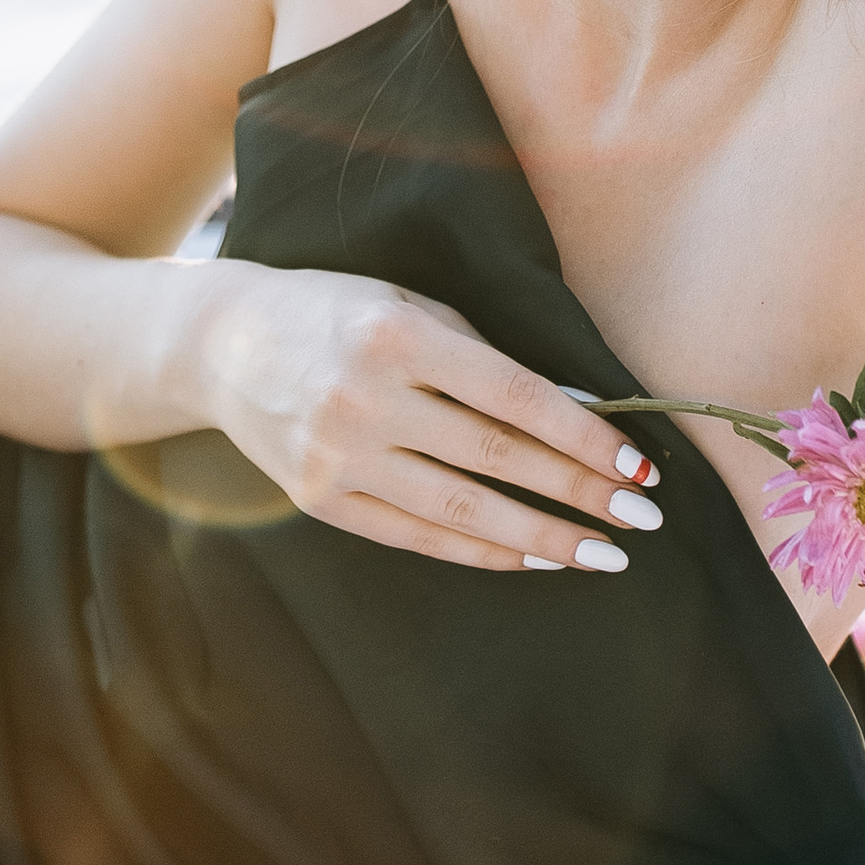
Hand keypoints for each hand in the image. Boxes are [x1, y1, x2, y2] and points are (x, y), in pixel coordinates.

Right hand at [193, 262, 663, 571]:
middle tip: (641, 521)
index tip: (637, 466)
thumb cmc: (337, 313)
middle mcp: (364, 398)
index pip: (514, 395)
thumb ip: (488, 356)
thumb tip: (581, 410)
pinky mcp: (319, 500)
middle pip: (496, 458)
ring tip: (600, 555)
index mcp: (396, 335)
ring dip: (542, 538)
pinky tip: (531, 558)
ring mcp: (337, 457)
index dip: (583, 435)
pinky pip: (416, 536)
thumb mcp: (411, 306)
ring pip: (461, 510)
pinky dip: (480, 550)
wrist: (224, 344)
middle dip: (578, 494)